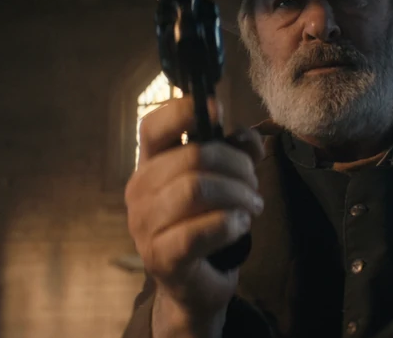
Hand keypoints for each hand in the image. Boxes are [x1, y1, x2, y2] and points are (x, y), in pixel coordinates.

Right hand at [125, 97, 264, 329]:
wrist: (195, 283)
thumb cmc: (206, 222)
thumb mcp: (225, 179)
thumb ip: (238, 151)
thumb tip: (246, 137)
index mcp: (149, 164)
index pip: (153, 126)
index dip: (184, 110)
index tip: (218, 110)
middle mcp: (139, 190)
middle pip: (192, 156)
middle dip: (237, 166)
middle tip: (253, 186)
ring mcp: (144, 225)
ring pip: (198, 189)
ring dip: (237, 195)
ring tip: (251, 206)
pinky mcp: (161, 257)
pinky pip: (202, 230)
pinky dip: (231, 223)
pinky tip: (240, 225)